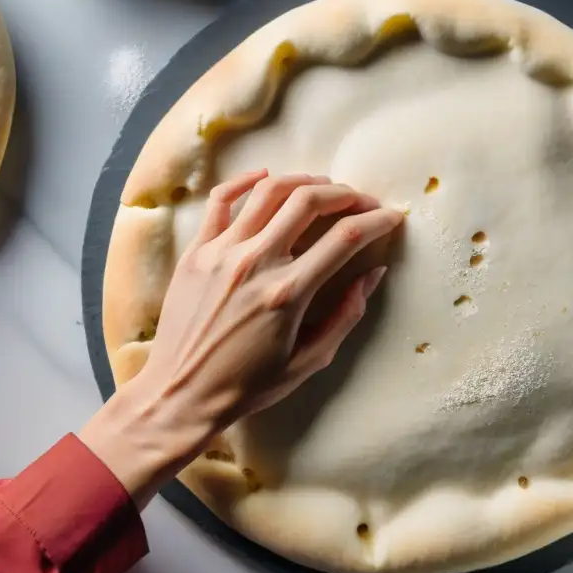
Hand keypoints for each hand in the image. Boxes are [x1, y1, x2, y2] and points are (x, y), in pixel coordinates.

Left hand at [80, 171, 403, 506]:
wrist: (180, 394)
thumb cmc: (247, 386)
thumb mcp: (308, 362)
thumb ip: (345, 316)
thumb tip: (372, 274)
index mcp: (288, 293)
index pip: (345, 238)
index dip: (377, 221)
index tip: (391, 217)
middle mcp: (255, 263)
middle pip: (309, 201)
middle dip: (345, 193)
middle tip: (362, 200)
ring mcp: (222, 252)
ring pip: (269, 191)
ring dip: (304, 181)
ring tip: (323, 187)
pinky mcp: (196, 251)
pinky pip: (221, 200)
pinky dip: (246, 181)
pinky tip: (266, 178)